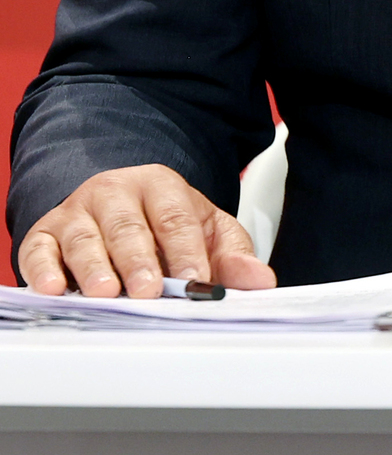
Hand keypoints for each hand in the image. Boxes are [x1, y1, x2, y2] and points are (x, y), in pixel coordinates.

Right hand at [18, 164, 276, 297]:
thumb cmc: (163, 224)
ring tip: (107, 292)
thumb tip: (262, 282)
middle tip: (149, 290)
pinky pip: (40, 249)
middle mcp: (117, 192)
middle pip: (129, 226)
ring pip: (86, 237)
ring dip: (95, 266)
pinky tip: (54, 288)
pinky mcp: (45, 233)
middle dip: (140, 260)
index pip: (176, 218)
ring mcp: (78, 211)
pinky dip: (44, 268)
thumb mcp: (205, 233)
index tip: (195, 282)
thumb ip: (232, 257)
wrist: (115, 206)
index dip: (186, 252)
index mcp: (161, 186)